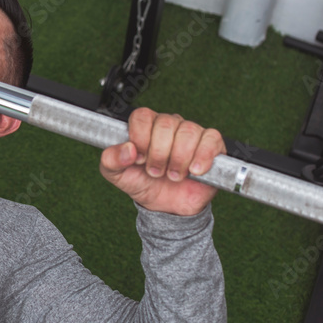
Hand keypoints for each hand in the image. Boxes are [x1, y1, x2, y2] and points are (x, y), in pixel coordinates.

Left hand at [100, 107, 224, 215]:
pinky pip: (211, 139)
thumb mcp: (116, 175)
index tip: (139, 159)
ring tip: (174, 176)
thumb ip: (111, 160)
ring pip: (188, 132)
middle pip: (165, 124)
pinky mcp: (211, 145)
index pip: (142, 116)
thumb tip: (127, 150)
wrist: (166, 206)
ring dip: (179, 159)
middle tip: (156, 172)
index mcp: (145, 126)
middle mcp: (169, 125)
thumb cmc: (142, 183)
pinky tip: (195, 171)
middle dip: (159, 154)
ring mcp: (191, 133)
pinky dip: (202, 156)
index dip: (140, 138)